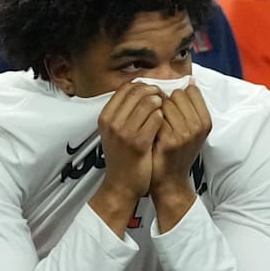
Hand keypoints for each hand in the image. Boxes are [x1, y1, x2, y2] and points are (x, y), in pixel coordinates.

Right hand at [97, 83, 165, 200]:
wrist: (121, 184)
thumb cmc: (121, 157)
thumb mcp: (113, 131)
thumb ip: (122, 112)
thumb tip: (139, 90)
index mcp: (105, 117)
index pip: (124, 89)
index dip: (141, 86)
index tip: (150, 90)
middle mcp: (112, 122)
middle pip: (137, 92)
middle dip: (153, 91)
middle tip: (161, 97)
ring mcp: (124, 132)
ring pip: (148, 103)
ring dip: (161, 103)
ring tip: (164, 109)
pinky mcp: (139, 142)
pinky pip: (156, 118)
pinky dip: (163, 117)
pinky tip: (165, 122)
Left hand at [150, 82, 210, 198]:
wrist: (168, 181)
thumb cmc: (175, 152)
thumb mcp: (190, 129)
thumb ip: (189, 106)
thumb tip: (189, 81)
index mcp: (206, 121)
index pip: (190, 90)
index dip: (175, 97)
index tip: (170, 110)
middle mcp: (199, 126)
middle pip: (177, 94)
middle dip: (165, 102)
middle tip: (162, 121)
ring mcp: (186, 133)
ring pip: (165, 103)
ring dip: (155, 111)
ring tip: (156, 128)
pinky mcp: (171, 140)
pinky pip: (156, 116)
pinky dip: (149, 121)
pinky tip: (150, 133)